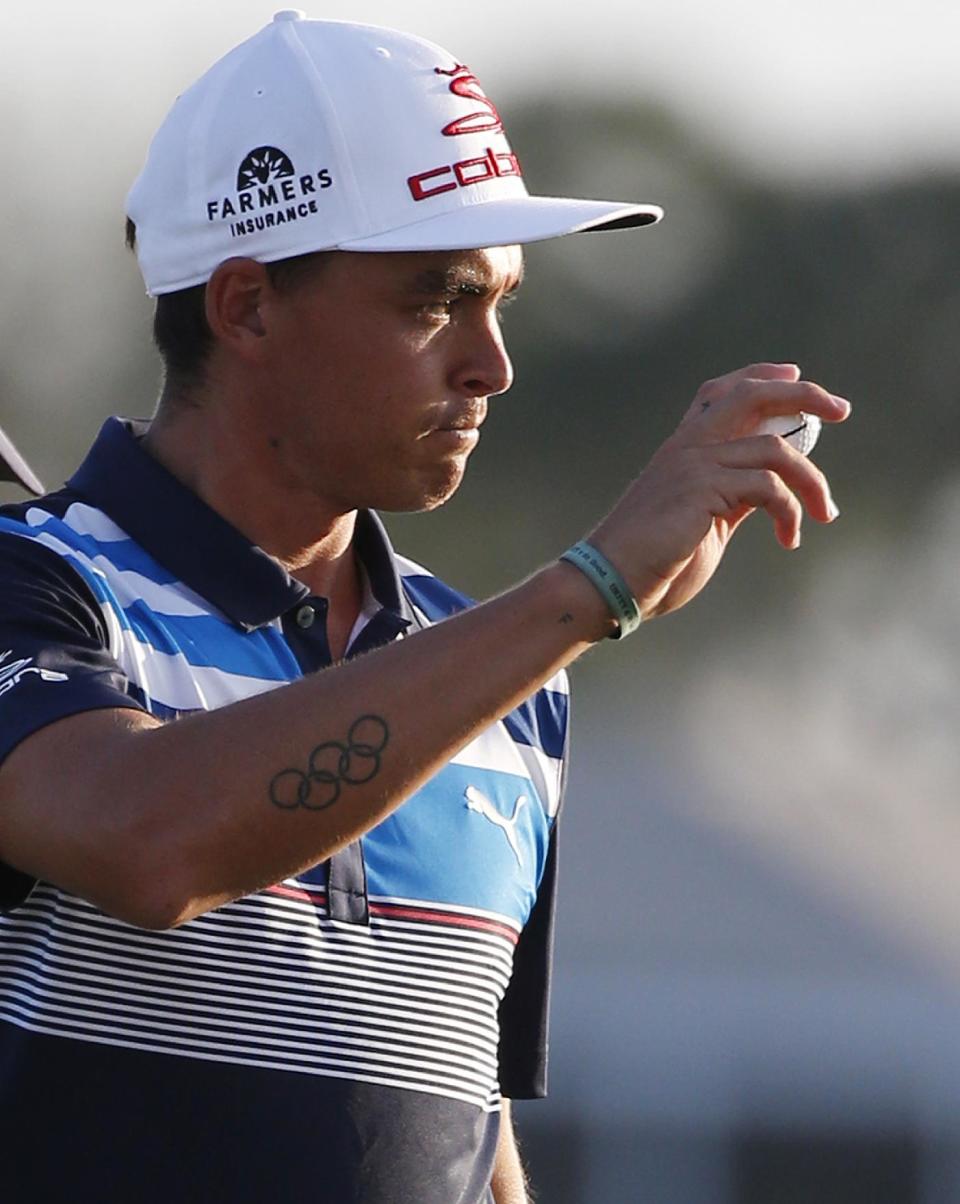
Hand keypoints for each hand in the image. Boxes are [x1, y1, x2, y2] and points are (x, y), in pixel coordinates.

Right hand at [588, 363, 850, 618]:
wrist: (611, 580)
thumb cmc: (654, 562)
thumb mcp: (704, 521)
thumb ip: (733, 497)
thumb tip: (771, 490)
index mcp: (683, 449)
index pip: (721, 392)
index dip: (761, 377)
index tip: (796, 375)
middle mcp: (688, 447)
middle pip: (750, 395)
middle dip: (803, 395)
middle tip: (842, 410)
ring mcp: (694, 464)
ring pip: (775, 450)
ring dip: (813, 483)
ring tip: (825, 514)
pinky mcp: (702, 489)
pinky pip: (768, 489)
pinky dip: (790, 514)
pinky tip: (789, 538)